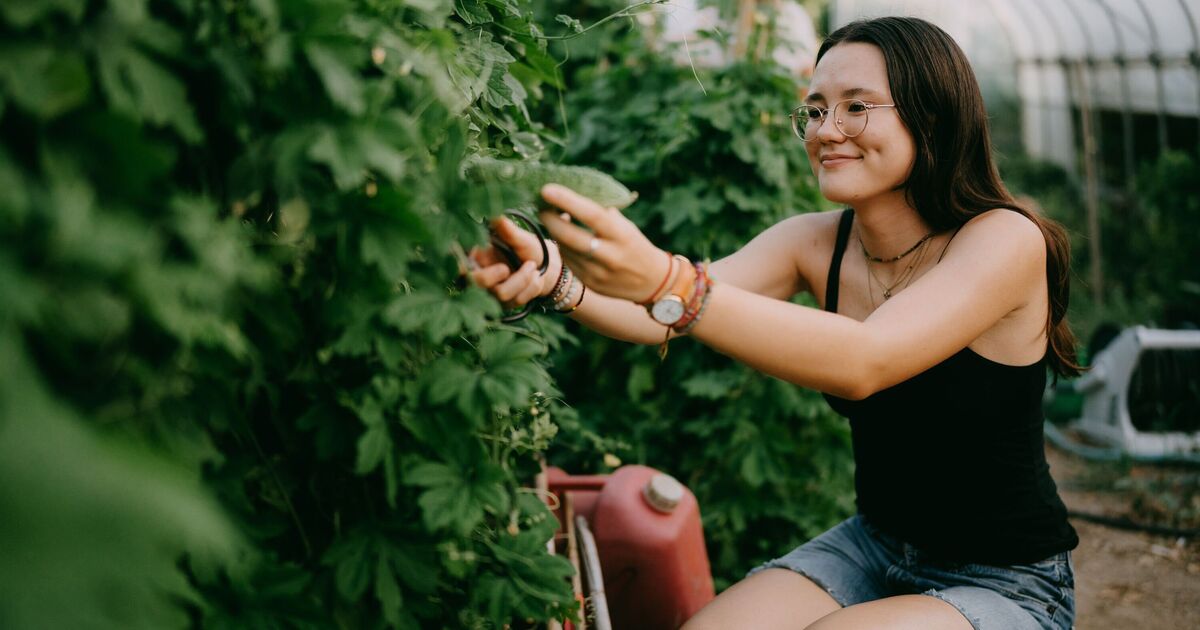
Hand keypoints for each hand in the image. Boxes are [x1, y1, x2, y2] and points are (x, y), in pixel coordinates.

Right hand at [468, 216, 561, 309]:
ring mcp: (492, 291)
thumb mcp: (521, 238)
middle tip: (509, 267)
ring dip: (522, 280)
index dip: (460, 267)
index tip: (467, 265)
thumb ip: (507, 230)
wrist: (552, 268)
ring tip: (533, 268)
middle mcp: (481, 275)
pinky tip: (536, 279)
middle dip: (492, 276)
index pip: (459, 265)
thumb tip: (496, 214)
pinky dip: (530, 289)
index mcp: (478, 257)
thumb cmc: (533, 249)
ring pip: (500, 294)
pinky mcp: (505, 304)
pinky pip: (514, 302)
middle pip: (476, 283)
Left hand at [538, 184, 669, 303]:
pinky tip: (563, 237)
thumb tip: (572, 194)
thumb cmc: (635, 244)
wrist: (652, 281)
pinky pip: (568, 262)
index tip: (547, 189)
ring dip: (554, 232)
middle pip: (570, 237)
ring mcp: (598, 273)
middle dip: (549, 220)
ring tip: (551, 218)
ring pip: (565, 249)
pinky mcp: (590, 284)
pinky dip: (562, 247)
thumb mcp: (625, 226)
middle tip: (540, 206)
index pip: (591, 215)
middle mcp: (610, 256)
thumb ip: (602, 213)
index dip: (567, 201)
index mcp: (622, 236)